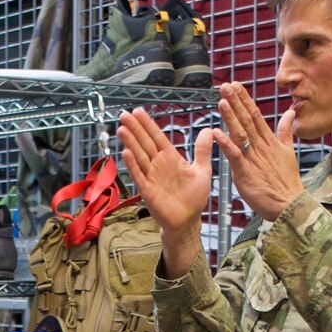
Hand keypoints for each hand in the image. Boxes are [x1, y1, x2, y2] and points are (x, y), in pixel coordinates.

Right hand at [116, 107, 213, 271]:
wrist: (188, 220)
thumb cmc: (194, 197)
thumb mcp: (202, 171)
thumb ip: (203, 151)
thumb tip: (209, 130)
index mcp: (171, 158)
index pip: (157, 137)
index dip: (148, 125)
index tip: (138, 111)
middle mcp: (158, 165)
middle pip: (145, 143)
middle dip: (135, 129)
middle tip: (124, 114)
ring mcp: (152, 177)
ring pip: (139, 156)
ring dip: (130, 143)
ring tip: (122, 128)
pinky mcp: (148, 191)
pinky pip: (139, 176)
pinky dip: (133, 165)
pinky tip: (126, 153)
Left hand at [210, 82, 302, 222]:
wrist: (290, 205)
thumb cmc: (286, 181)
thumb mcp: (287, 152)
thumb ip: (285, 131)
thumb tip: (290, 112)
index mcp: (269, 141)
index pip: (255, 115)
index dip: (245, 99)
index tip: (236, 85)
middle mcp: (261, 146)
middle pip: (247, 120)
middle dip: (236, 101)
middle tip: (225, 85)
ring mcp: (253, 159)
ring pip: (240, 133)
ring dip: (231, 116)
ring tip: (222, 101)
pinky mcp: (246, 173)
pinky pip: (234, 156)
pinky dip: (225, 144)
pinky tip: (216, 133)